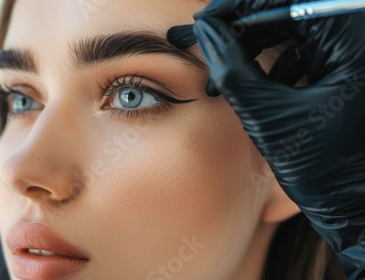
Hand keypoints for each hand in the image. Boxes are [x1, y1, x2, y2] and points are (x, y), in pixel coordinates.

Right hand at [193, 0, 364, 277]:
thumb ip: (231, 66)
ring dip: (256, 48)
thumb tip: (206, 28)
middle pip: (290, 11)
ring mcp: (352, 56)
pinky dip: (274, 62)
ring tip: (227, 77)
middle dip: (245, 28)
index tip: (206, 20)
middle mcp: (358, 41)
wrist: (355, 205)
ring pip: (294, 29)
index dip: (238, 6)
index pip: (287, 0)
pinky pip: (305, 49)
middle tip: (212, 46)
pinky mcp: (346, 70)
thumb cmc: (322, 168)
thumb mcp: (266, 114)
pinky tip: (254, 87)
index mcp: (352, 43)